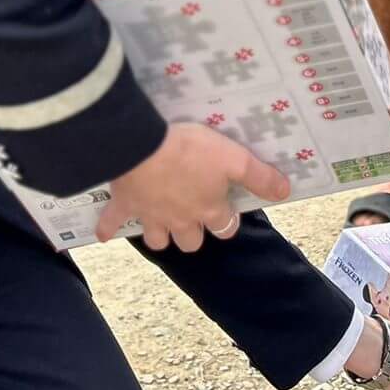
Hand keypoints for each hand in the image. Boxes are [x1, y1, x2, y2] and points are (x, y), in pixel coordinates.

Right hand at [96, 122, 288, 249]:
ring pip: (157, 239)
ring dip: (160, 234)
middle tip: (193, 215)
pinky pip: (112, 223)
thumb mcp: (234, 158)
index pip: (224, 227)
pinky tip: (104, 233)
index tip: (226, 211)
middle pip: (190, 241)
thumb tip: (286, 191)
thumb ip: (259, 176)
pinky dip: (107, 228)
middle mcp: (181, 220)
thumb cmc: (190, 151)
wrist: (143, 148)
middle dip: (194, 233)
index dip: (226, 221)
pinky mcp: (124, 206)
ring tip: (161, 223)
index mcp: (208, 209)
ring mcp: (151, 216)